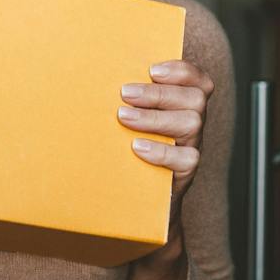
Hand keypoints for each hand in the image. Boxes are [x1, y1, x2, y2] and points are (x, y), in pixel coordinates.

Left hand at [119, 58, 213, 279]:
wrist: (137, 211)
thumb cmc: (124, 158)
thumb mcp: (126, 127)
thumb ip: (123, 104)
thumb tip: (81, 75)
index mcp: (181, 107)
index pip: (198, 80)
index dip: (182, 70)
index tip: (152, 68)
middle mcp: (191, 126)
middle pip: (196, 98)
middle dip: (159, 92)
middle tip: (124, 92)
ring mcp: (190, 149)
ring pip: (193, 123)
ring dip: (157, 117)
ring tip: (123, 117)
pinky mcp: (184, 175)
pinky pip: (186, 159)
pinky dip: (161, 151)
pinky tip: (136, 148)